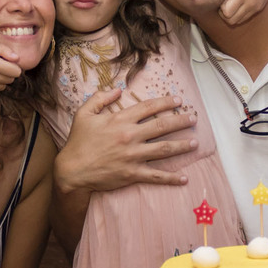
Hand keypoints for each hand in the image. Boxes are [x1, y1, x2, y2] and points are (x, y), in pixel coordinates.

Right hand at [56, 89, 197, 193]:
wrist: (72, 170)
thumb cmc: (78, 142)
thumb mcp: (83, 114)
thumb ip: (100, 98)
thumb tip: (117, 89)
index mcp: (120, 120)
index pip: (149, 107)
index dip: (166, 102)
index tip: (179, 100)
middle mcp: (130, 136)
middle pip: (162, 126)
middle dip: (181, 121)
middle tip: (194, 119)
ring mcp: (133, 156)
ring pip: (164, 149)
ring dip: (182, 146)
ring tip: (195, 143)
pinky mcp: (132, 174)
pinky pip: (156, 176)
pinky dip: (171, 178)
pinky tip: (184, 178)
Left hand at [219, 0, 267, 24]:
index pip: (226, 12)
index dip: (221, 7)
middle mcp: (250, 4)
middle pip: (230, 20)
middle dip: (224, 13)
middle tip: (226, 0)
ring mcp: (255, 7)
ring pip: (237, 21)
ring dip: (231, 14)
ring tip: (232, 1)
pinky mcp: (259, 8)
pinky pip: (245, 18)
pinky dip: (239, 14)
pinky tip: (239, 2)